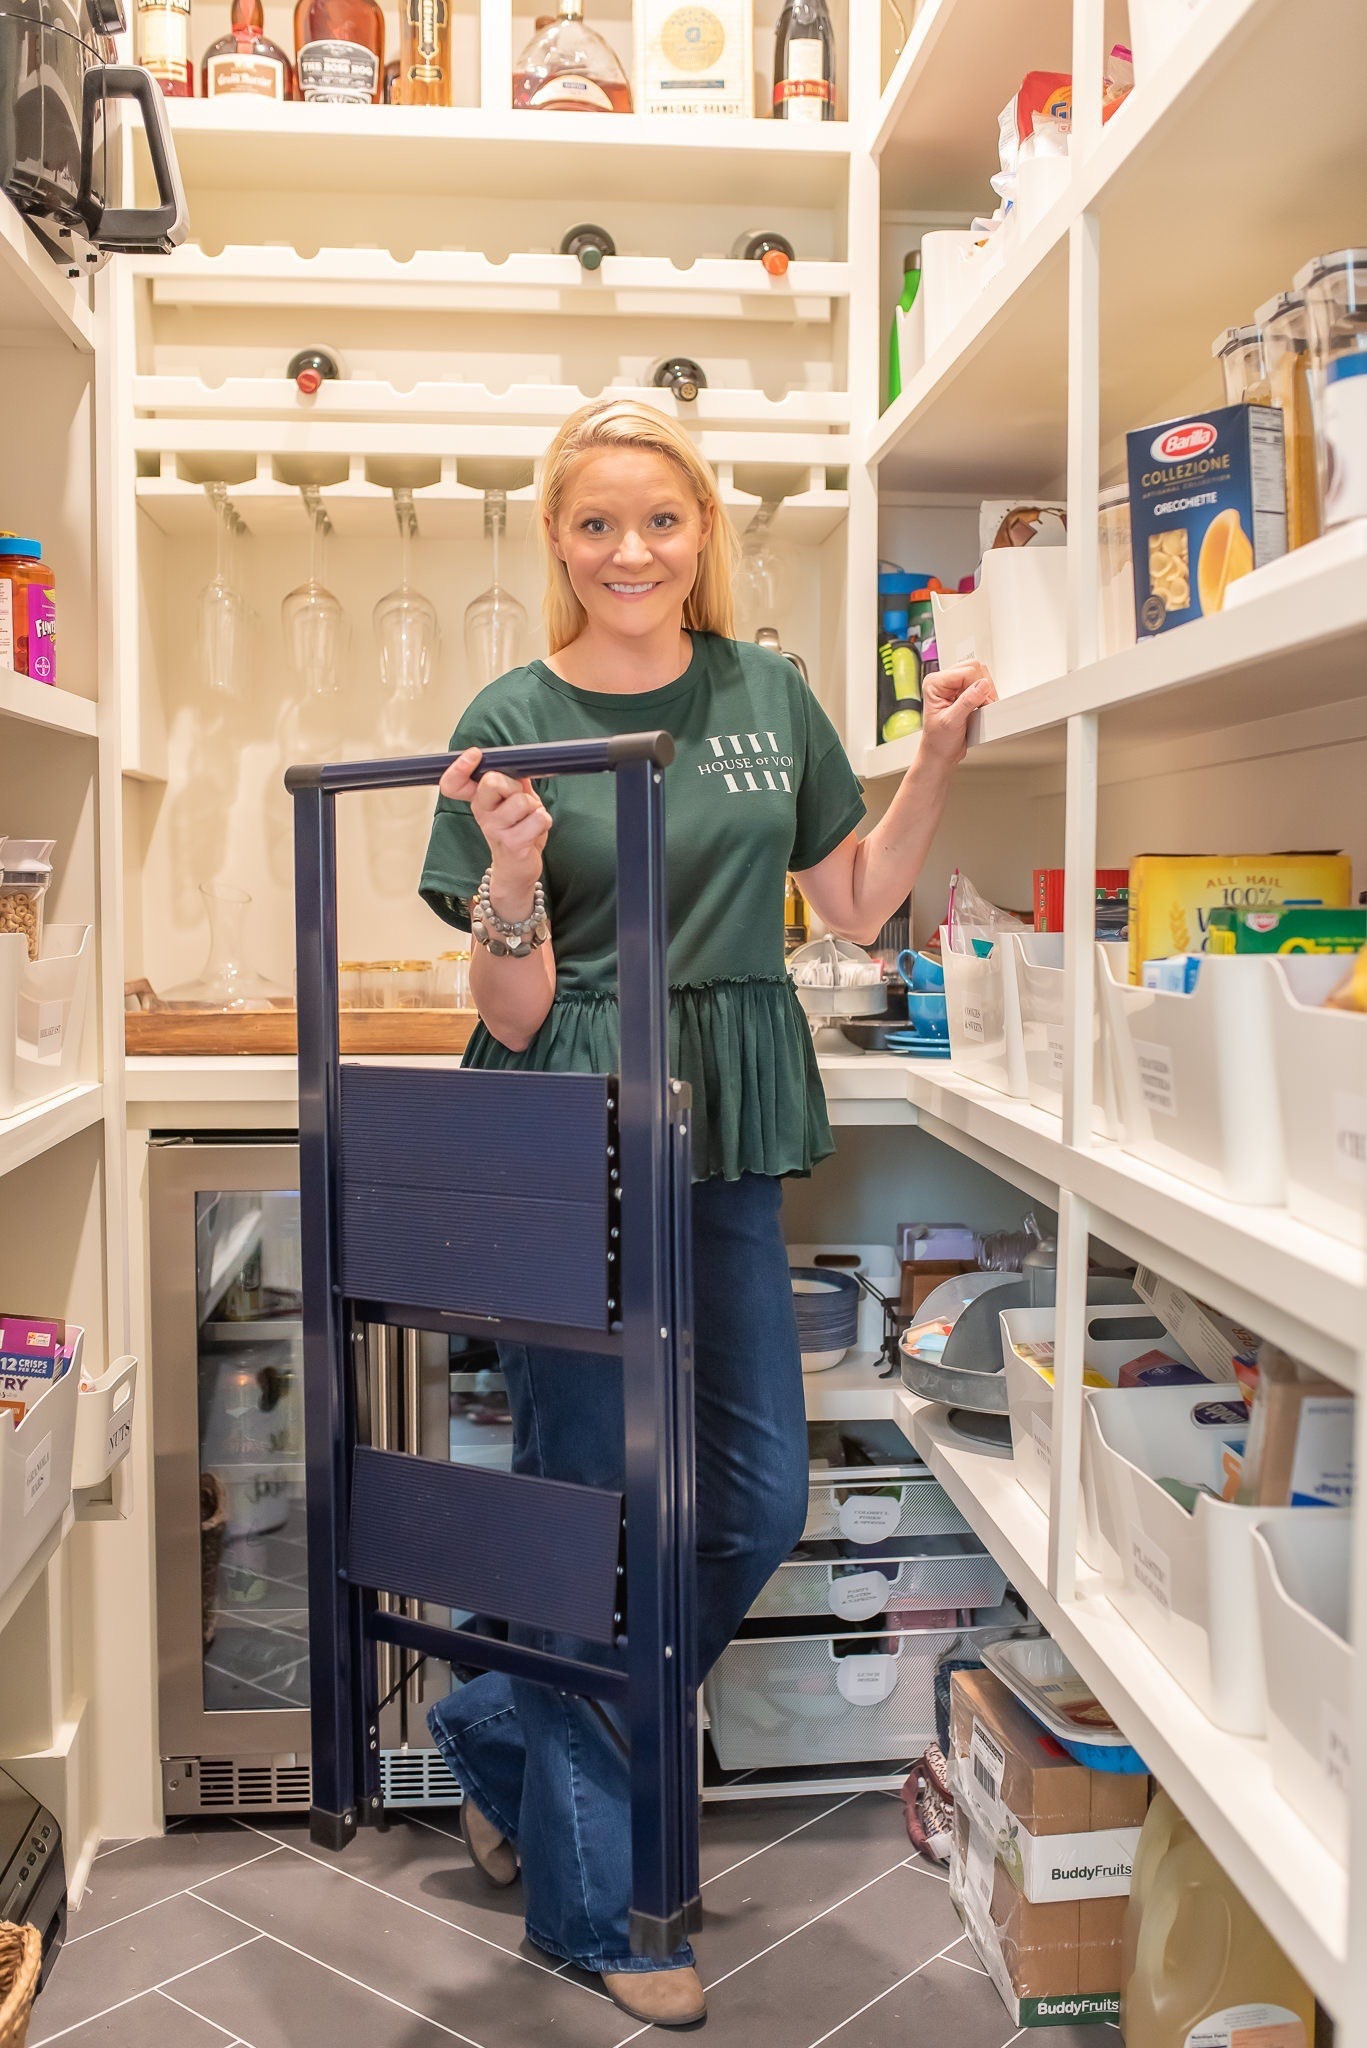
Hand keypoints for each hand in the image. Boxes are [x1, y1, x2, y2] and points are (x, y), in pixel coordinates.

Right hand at [439, 747, 550, 909]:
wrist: (518, 868)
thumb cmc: (518, 829)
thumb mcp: (515, 800)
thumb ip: (515, 780)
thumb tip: (519, 764)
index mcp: (478, 799)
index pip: (453, 783)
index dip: (459, 767)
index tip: (475, 755)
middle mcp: (481, 813)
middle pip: (492, 782)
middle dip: (515, 786)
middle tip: (520, 800)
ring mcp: (494, 829)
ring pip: (522, 801)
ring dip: (535, 807)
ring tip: (530, 819)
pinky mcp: (512, 844)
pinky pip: (538, 818)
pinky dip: (544, 821)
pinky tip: (536, 831)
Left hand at [919, 660, 996, 768]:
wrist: (940, 754)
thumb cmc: (938, 741)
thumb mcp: (952, 722)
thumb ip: (967, 702)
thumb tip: (982, 685)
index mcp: (935, 683)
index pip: (966, 672)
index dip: (978, 686)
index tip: (983, 703)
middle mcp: (943, 681)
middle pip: (974, 668)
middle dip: (983, 686)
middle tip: (983, 705)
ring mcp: (953, 685)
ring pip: (979, 673)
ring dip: (985, 690)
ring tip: (980, 707)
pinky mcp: (963, 691)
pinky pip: (980, 683)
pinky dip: (986, 694)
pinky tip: (981, 706)